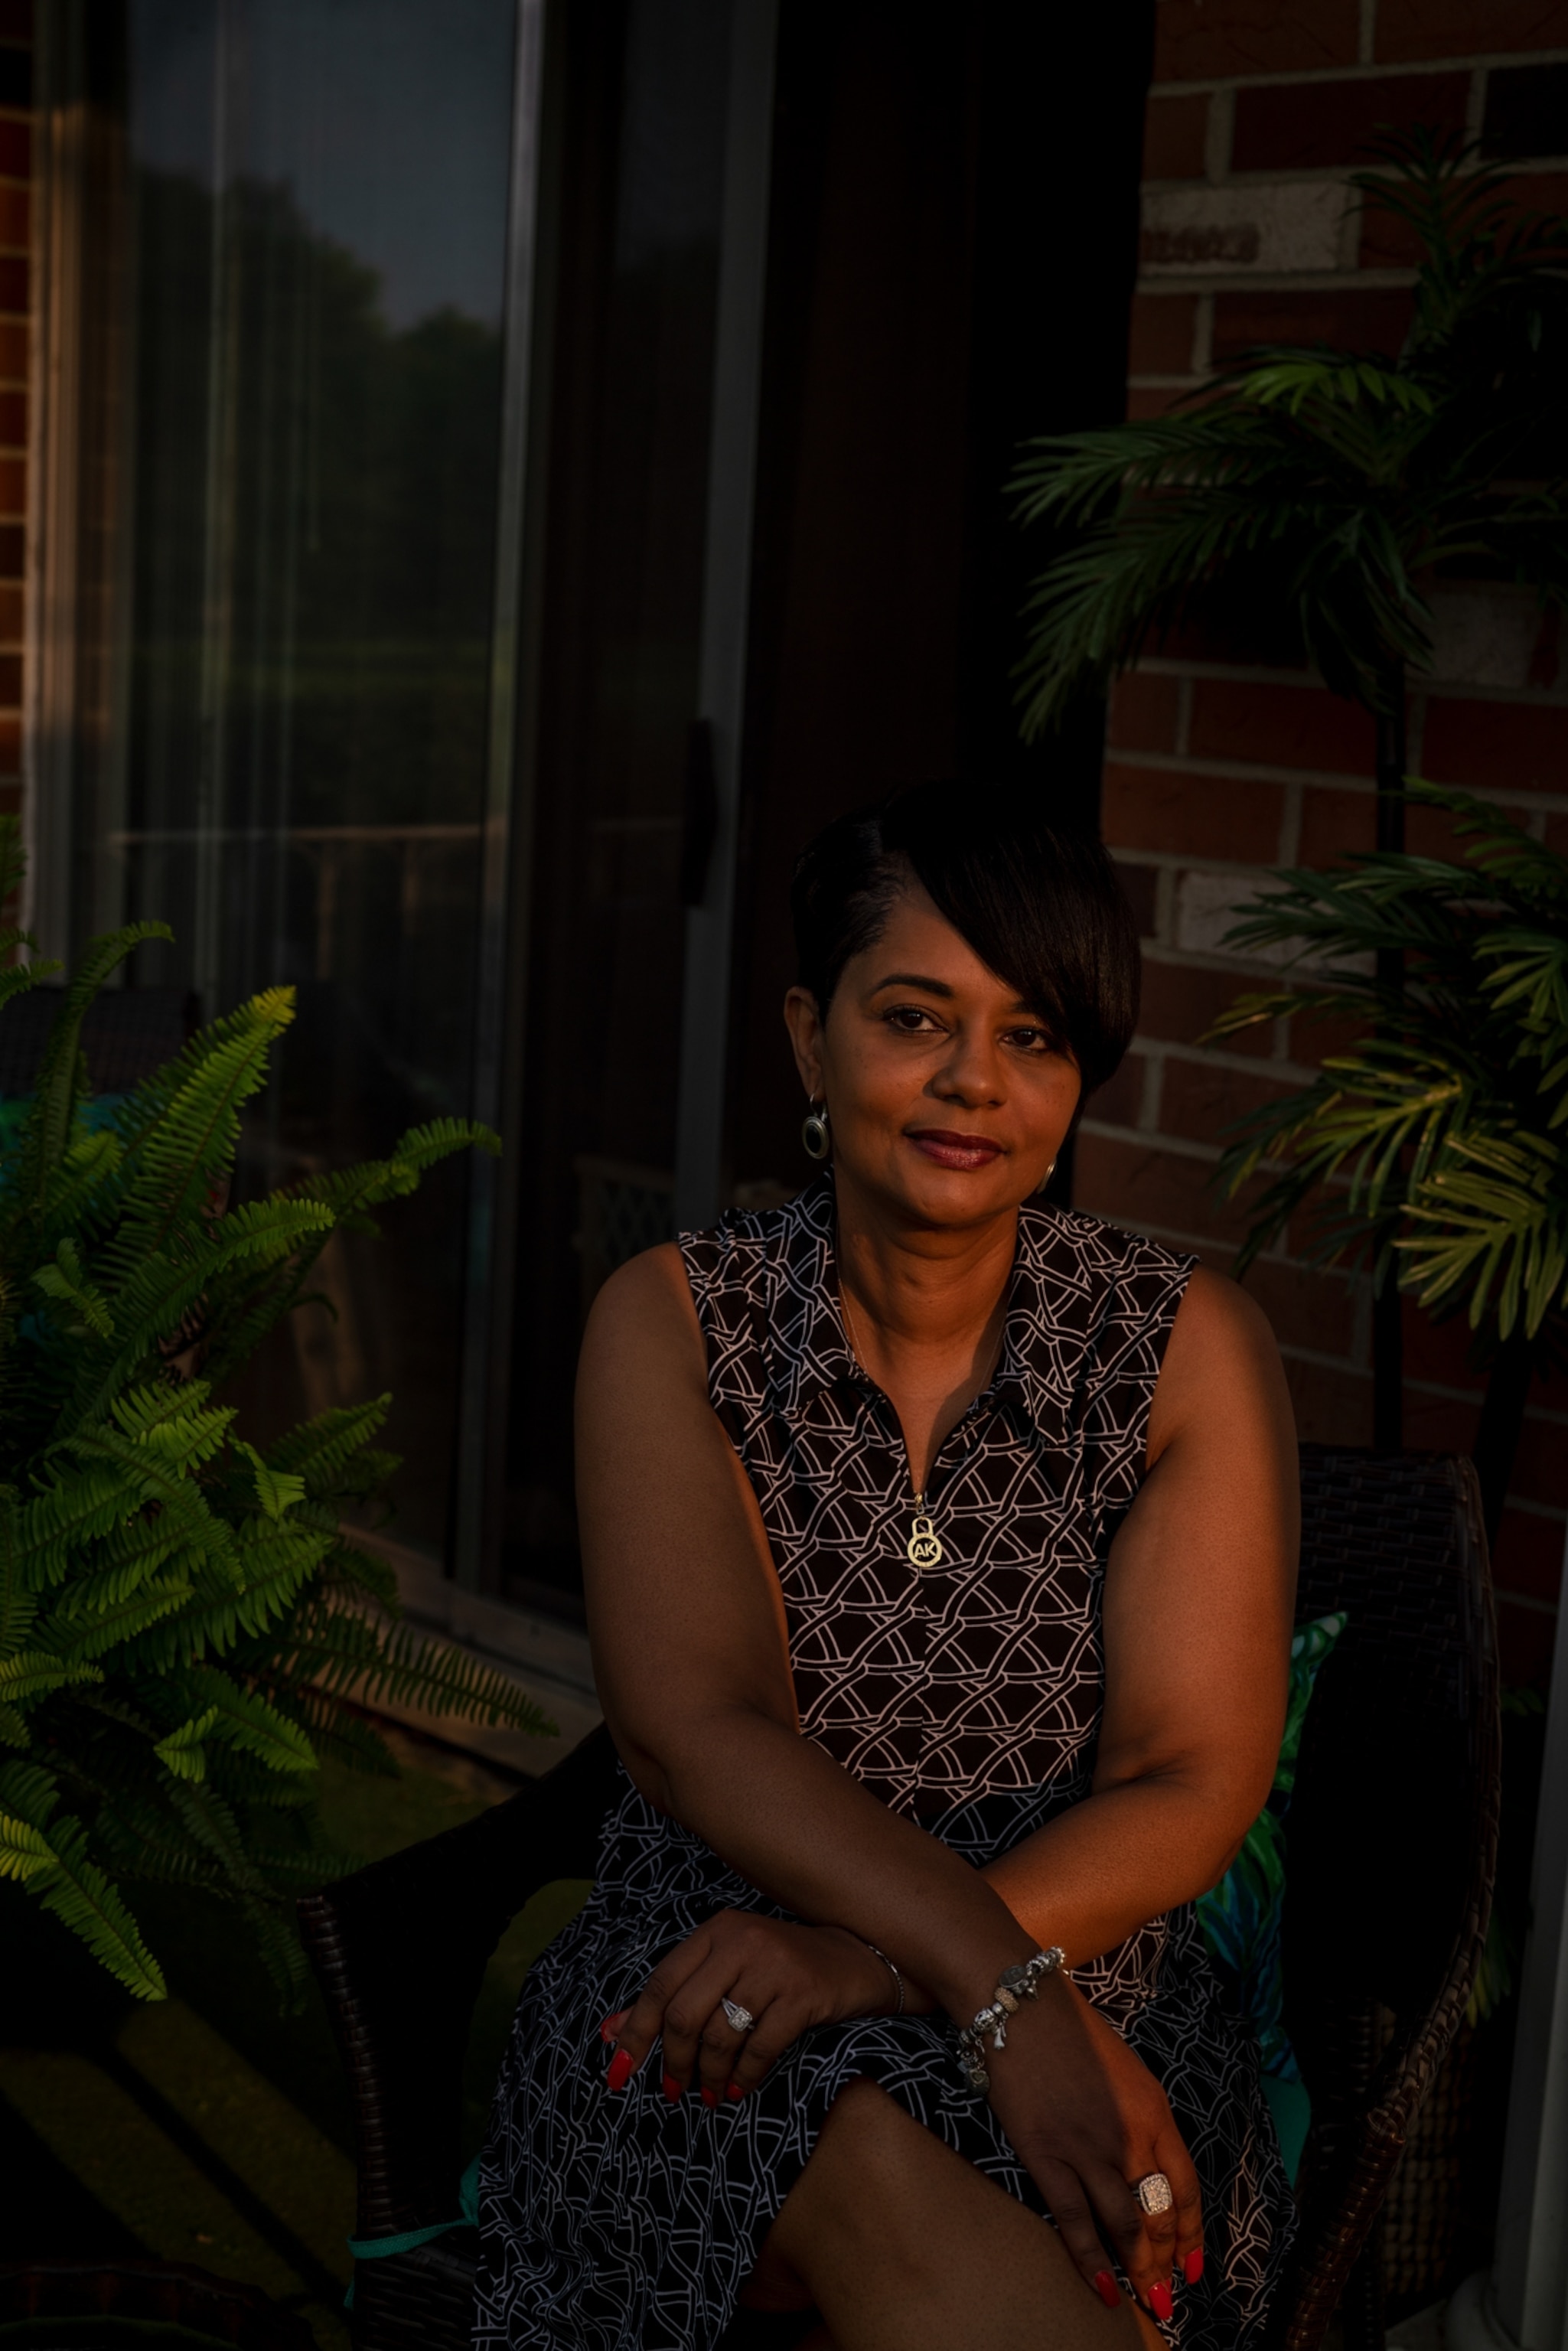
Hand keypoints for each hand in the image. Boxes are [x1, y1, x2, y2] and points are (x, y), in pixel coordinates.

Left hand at [601, 1910, 913, 2105]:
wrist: (855, 1958)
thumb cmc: (781, 1967)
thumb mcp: (726, 1968)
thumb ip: (674, 1996)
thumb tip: (611, 2033)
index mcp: (715, 1932)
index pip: (660, 1984)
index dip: (636, 2032)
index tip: (620, 2073)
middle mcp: (741, 1941)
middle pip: (685, 2015)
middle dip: (674, 2063)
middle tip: (674, 2091)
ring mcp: (773, 1967)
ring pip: (721, 2036)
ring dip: (709, 2076)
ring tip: (710, 2093)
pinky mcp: (802, 1994)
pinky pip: (760, 2048)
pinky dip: (744, 2077)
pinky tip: (739, 2089)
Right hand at [979, 1972, 1201, 2322]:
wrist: (1020, 2003)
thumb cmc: (1069, 2030)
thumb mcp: (1124, 2071)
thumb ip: (1139, 2119)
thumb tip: (1144, 2167)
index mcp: (1155, 2111)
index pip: (1186, 2188)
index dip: (1192, 2234)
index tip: (1194, 2266)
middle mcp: (1130, 2135)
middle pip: (1159, 2214)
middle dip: (1166, 2262)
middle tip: (1166, 2295)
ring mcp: (1089, 2147)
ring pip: (1124, 2225)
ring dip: (1138, 2269)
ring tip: (1143, 2299)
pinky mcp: (1046, 2154)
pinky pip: (1075, 2219)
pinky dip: (1092, 2260)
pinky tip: (1103, 2287)